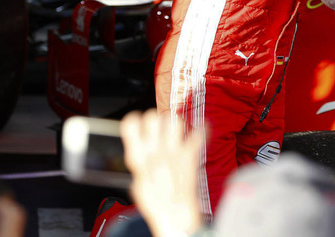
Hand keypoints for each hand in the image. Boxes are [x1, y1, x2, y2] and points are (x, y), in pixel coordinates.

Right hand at [121, 109, 204, 236]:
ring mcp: (173, 153)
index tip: (140, 122)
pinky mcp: (190, 157)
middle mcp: (154, 152)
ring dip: (176, 123)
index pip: (130, 124)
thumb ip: (139, 164)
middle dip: (157, 119)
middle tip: (160, 127)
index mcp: (138, 158)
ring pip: (175, 121)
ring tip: (176, 131)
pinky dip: (204, 129)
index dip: (135, 119)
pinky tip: (204, 128)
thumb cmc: (157, 203)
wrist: (175, 217)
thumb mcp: (138, 184)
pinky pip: (199, 135)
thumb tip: (139, 150)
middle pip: (154, 118)